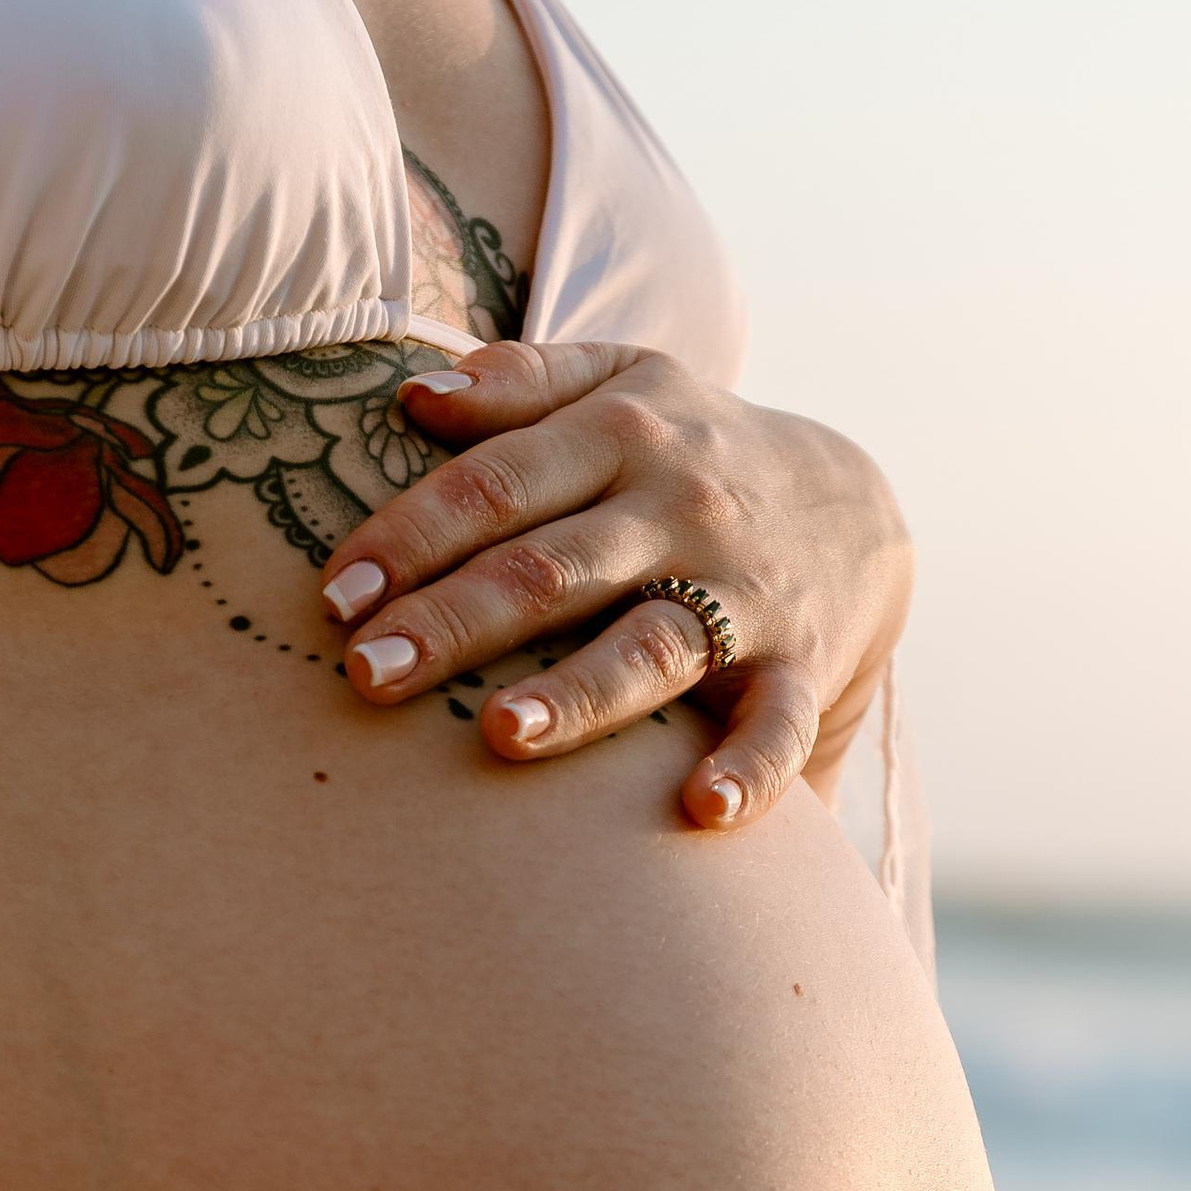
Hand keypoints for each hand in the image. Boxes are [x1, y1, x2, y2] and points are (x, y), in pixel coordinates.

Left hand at [318, 342, 913, 830]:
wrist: (853, 504)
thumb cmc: (689, 450)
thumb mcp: (619, 383)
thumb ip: (520, 381)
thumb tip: (412, 394)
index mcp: (621, 433)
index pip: (497, 482)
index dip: (412, 535)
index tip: (336, 594)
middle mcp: (678, 509)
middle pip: (550, 569)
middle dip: (453, 622)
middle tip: (364, 675)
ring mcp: (740, 591)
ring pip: (649, 646)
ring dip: (576, 693)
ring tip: (501, 735)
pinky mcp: (798, 665)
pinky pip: (776, 722)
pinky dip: (749, 769)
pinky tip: (703, 809)